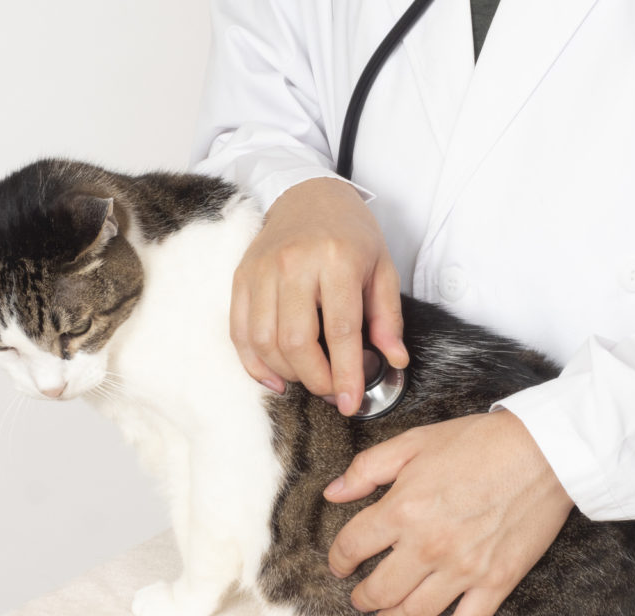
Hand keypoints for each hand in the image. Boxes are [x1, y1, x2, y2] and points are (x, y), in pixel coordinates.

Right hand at [230, 178, 408, 415]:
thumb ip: (388, 318)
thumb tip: (395, 361)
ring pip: (265, 342)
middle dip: (316, 379)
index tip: (351, 402)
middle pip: (296, 342)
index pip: (340, 331)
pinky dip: (254, 364)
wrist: (309, 195)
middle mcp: (294, 264)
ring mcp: (262, 270)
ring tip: (310, 380)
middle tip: (332, 391)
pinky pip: (240, 332)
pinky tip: (276, 379)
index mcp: (336, 260)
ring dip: (287, 374)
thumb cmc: (350, 234)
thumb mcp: (382, 269)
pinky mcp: (242, 277)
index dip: (346, 374)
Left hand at [325, 411, 574, 615]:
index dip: (338, 560)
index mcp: (403, 509)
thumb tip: (333, 493)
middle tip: (360, 597)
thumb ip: (368, 468)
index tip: (340, 564)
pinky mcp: (496, 581)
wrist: (544, 451)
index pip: (352, 547)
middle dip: (362, 598)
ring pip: (415, 612)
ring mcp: (464, 569)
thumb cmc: (480, 442)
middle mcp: (428, 546)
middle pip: (379, 590)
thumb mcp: (415, 442)